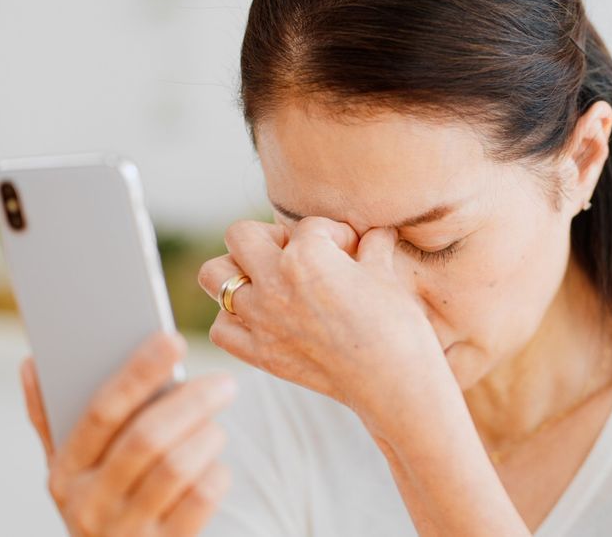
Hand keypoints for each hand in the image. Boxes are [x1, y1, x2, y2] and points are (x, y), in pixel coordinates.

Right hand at [20, 332, 235, 536]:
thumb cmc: (103, 503)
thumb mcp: (73, 471)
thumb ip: (52, 418)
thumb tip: (31, 362)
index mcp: (64, 471)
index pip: (102, 411)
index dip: (138, 372)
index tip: (172, 339)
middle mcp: (88, 503)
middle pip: (146, 438)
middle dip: (191, 403)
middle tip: (224, 383)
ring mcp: (125, 531)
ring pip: (176, 467)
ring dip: (206, 437)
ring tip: (216, 425)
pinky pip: (200, 500)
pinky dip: (216, 474)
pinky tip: (215, 466)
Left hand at [197, 216, 447, 421]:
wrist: (395, 386)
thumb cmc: (398, 327)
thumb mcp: (386, 275)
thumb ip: (373, 245)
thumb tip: (374, 232)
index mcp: (306, 256)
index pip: (309, 225)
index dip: (336, 235)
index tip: (354, 252)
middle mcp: (274, 283)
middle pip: (240, 235)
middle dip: (269, 237)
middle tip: (297, 255)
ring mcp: (261, 321)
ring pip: (214, 276)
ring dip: (236, 271)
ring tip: (266, 280)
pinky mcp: (260, 355)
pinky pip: (221, 328)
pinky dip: (234, 319)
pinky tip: (261, 318)